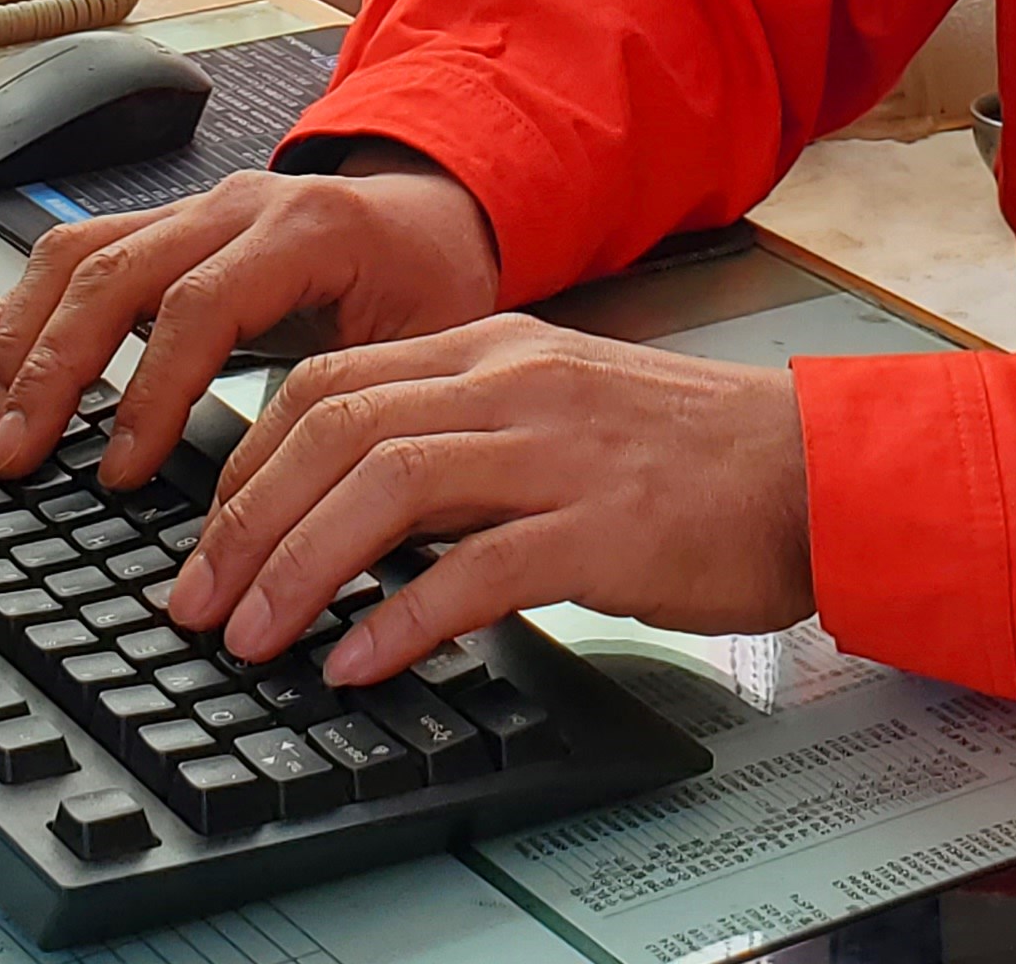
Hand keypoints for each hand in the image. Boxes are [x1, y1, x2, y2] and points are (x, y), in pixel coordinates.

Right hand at [0, 163, 500, 483]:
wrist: (435, 212)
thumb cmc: (433, 283)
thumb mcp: (427, 345)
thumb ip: (364, 408)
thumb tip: (311, 512)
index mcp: (307, 230)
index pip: (201, 303)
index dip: (150, 390)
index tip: (119, 473)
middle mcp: (237, 206)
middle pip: (117, 273)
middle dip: (55, 370)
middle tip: (16, 457)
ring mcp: (193, 211)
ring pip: (78, 255)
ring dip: (20, 340)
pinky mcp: (163, 228)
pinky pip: (70, 254)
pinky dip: (11, 308)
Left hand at [166, 316, 815, 684]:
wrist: (817, 471)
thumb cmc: (690, 456)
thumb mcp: (559, 409)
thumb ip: (462, 434)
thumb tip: (354, 501)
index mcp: (493, 350)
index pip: (330, 380)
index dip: (249, 460)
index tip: (211, 534)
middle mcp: (512, 384)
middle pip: (335, 428)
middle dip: (245, 520)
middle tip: (198, 601)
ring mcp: (556, 452)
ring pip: (384, 487)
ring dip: (298, 568)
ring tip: (254, 637)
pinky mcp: (602, 530)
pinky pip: (474, 571)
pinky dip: (400, 621)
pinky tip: (357, 665)